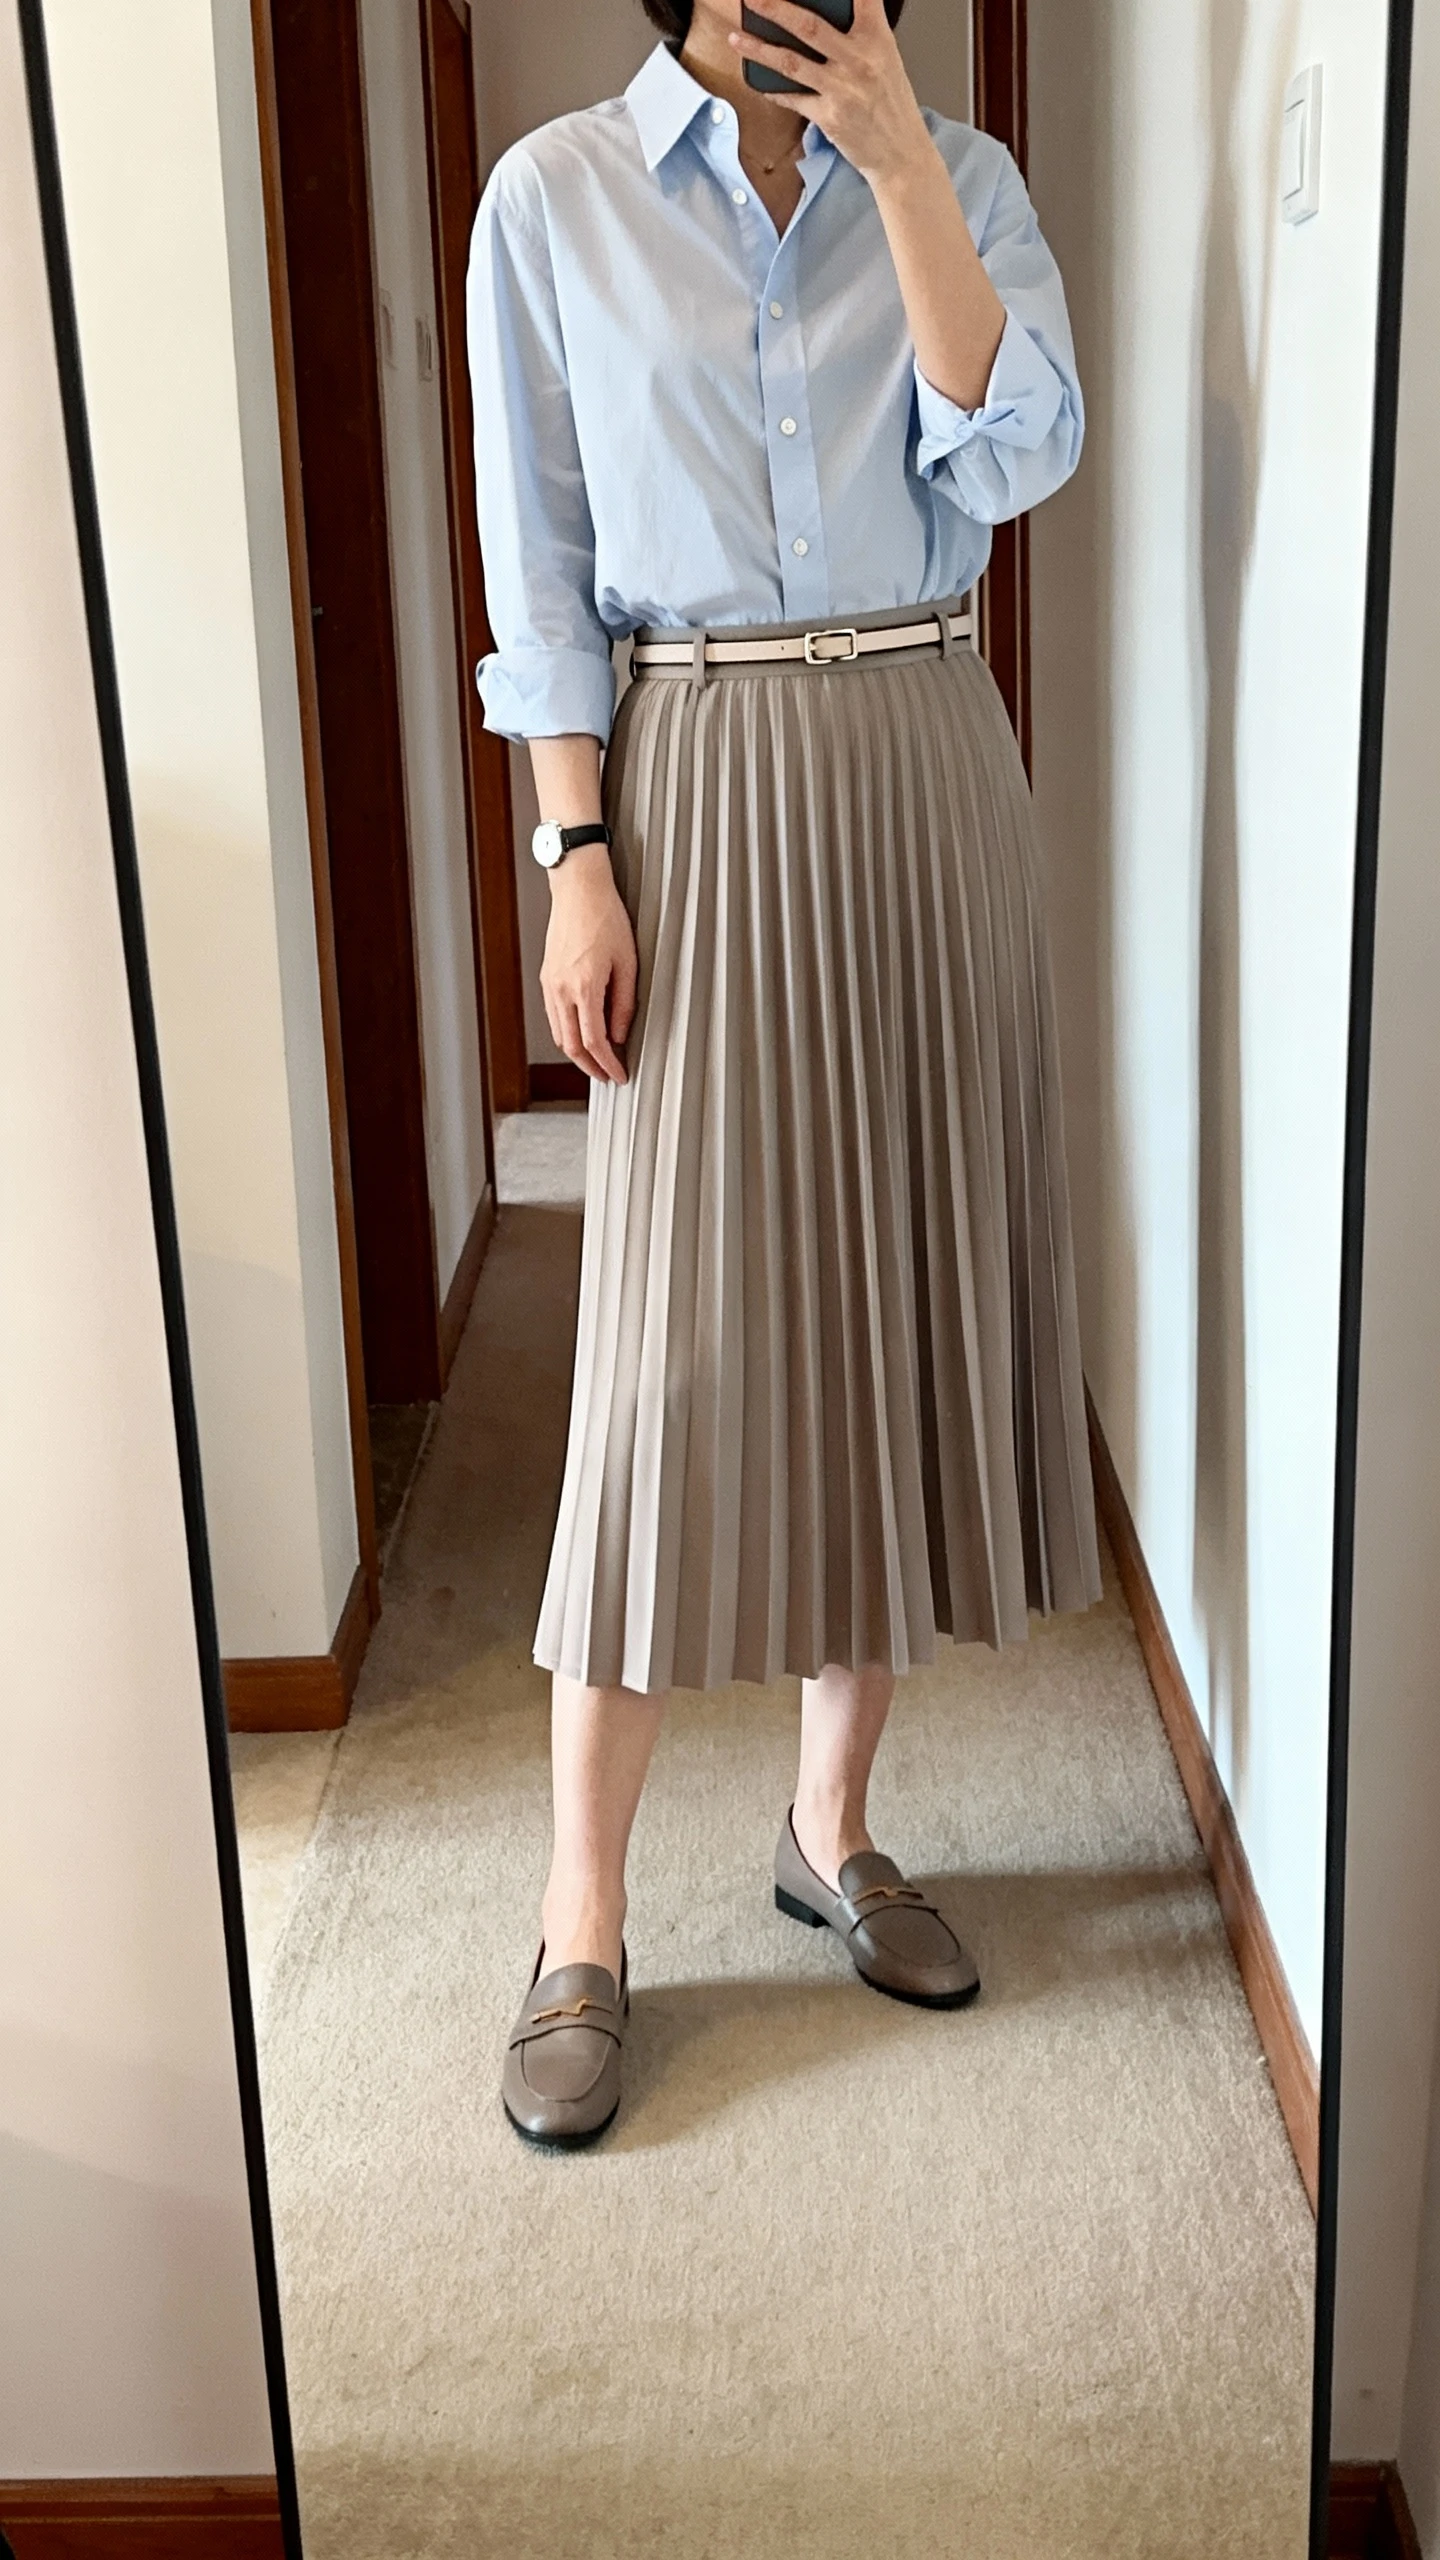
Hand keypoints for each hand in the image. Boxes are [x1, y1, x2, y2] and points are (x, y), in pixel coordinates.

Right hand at [541, 844, 637, 1084]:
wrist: (578, 889)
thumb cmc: (607, 918)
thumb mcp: (628, 962)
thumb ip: (624, 1003)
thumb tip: (619, 1036)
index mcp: (585, 987)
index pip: (595, 1041)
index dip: (608, 1065)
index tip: (620, 1076)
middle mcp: (562, 990)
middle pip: (571, 1046)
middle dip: (590, 1067)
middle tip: (607, 1076)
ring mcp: (550, 985)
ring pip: (559, 1034)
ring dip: (577, 1053)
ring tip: (597, 1061)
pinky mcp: (546, 978)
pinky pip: (553, 1017)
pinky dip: (567, 1033)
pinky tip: (582, 1034)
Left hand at [729, 0, 929, 185]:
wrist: (901, 154)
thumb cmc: (892, 106)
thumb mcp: (888, 60)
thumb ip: (862, 36)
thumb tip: (828, 19)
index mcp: (878, 40)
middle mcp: (859, 61)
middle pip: (809, 26)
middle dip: (775, 8)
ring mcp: (842, 89)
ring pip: (791, 62)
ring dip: (759, 49)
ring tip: (736, 37)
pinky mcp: (828, 116)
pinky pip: (792, 97)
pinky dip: (773, 89)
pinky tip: (757, 81)